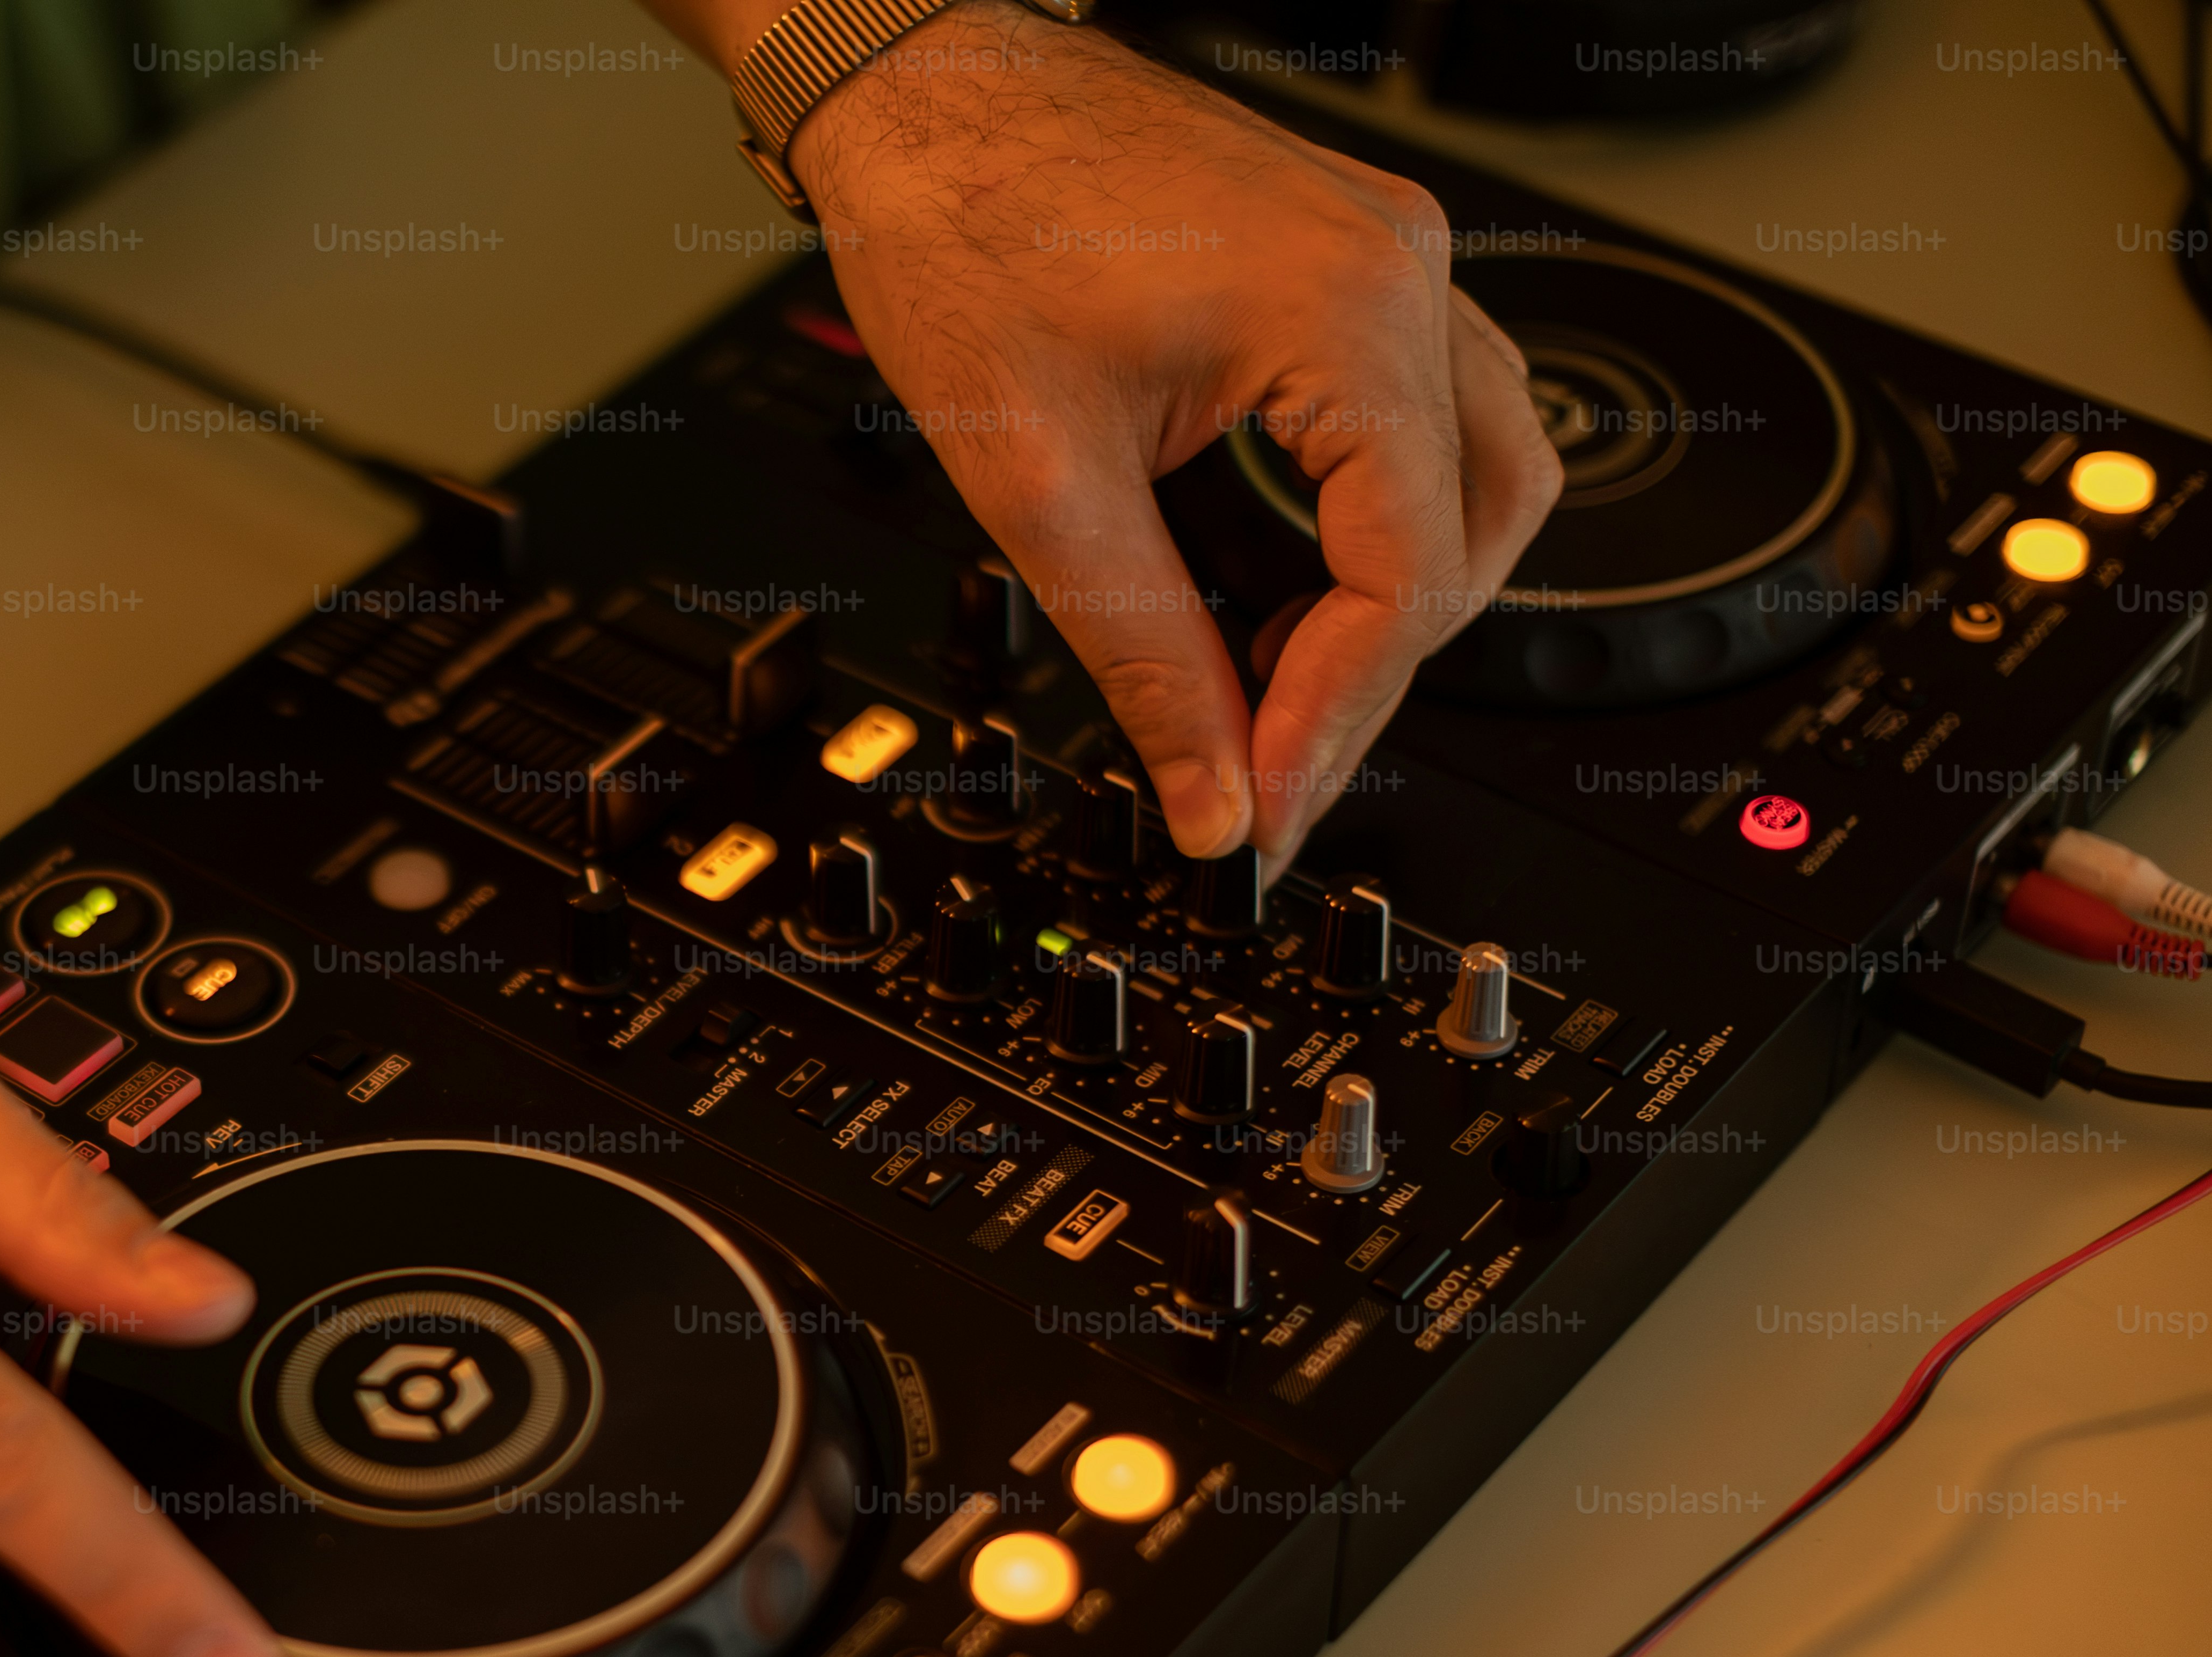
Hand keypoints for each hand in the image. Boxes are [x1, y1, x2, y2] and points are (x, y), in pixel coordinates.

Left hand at [786, 8, 1562, 866]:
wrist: (921, 96)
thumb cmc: (963, 226)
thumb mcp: (1040, 482)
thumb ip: (1146, 655)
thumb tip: (1213, 792)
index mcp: (1345, 312)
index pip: (1404, 580)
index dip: (1331, 724)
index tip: (1261, 814)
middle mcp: (1399, 271)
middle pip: (1477, 534)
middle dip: (1374, 672)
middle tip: (1264, 770)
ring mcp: (1389, 257)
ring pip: (1481, 476)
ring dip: (1394, 599)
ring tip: (1273, 686)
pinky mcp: (1353, 262)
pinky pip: (1427, 418)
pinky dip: (1378, 521)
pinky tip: (1286, 583)